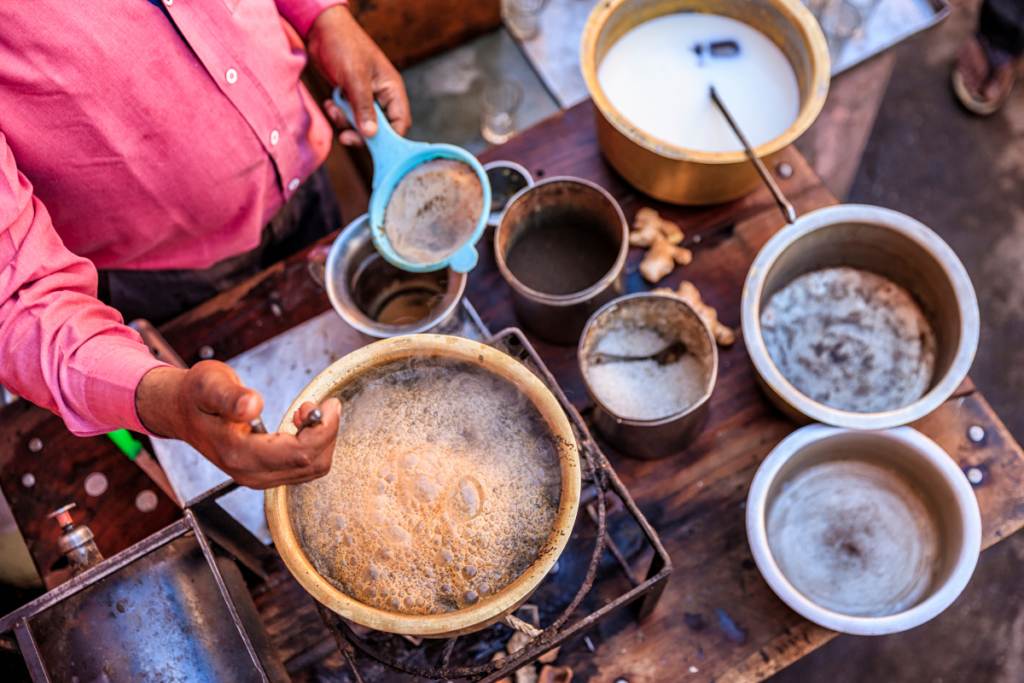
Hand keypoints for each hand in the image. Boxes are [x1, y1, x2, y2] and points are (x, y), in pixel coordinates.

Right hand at [136, 362, 340, 488]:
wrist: (179, 411)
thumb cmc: (196, 395)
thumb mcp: (209, 384)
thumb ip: (231, 396)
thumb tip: (253, 405)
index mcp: (239, 454)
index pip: (299, 453)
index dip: (323, 429)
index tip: (329, 403)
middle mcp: (249, 473)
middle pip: (311, 465)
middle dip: (326, 433)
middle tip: (319, 404)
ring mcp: (256, 476)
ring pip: (310, 470)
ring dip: (321, 440)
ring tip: (308, 411)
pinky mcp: (262, 473)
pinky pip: (302, 468)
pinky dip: (312, 446)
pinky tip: (300, 424)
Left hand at [308, 4, 410, 145]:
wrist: (321, 29)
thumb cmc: (344, 45)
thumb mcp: (355, 77)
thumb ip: (364, 107)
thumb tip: (371, 134)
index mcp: (392, 89)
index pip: (400, 122)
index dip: (390, 139)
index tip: (375, 148)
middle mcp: (382, 96)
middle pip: (380, 129)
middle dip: (362, 133)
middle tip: (346, 135)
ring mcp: (366, 97)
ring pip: (361, 124)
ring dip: (346, 122)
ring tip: (334, 108)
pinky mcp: (351, 98)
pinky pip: (348, 116)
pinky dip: (338, 114)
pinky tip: (330, 103)